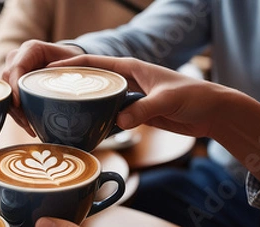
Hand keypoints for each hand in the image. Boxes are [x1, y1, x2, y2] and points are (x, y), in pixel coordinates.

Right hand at [0, 40, 84, 133]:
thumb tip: (58, 83)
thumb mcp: (74, 61)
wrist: (68, 60)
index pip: (15, 69)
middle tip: (26, 123)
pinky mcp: (13, 83)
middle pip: (7, 83)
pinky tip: (29, 127)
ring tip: (30, 129)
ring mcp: (13, 71)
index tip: (18, 103)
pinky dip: (18, 114)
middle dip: (14, 105)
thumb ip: (67, 69)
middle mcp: (17, 58)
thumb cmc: (72, 60)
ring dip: (15, 113)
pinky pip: (10, 99)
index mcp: (30, 49)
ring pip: (6, 93)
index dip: (14, 87)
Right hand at [49, 55, 259, 182]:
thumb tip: (118, 122)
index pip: (95, 63)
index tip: (48, 71)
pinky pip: (111, 116)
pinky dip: (99, 121)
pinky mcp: (136, 113)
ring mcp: (131, 97)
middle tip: (46, 96)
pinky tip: (86, 129)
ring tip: (60, 114)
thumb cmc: (195, 97)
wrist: (213, 113)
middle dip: (70, 86)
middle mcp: (128, 80)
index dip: (70, 65)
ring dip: (83, 106)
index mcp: (132, 68)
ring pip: (100, 100)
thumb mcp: (168, 100)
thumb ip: (143, 109)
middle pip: (93, 81)